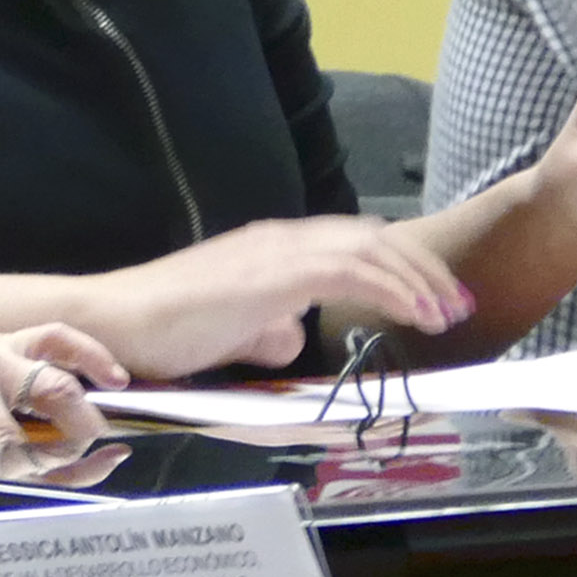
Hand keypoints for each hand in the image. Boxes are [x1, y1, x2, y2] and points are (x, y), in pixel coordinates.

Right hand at [77, 216, 469, 380]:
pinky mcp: (273, 274)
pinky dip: (392, 291)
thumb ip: (264, 330)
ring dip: (417, 281)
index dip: (399, 267)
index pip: (352, 243)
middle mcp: (281, 239)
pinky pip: (349, 272)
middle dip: (421, 270)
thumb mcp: (230, 333)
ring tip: (448, 313)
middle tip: (457, 304)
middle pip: (372, 239)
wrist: (118, 325)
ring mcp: (277, 252)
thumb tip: (290, 337)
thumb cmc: (164, 334)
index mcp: (273, 248)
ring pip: (369, 250)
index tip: (433, 299)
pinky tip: (416, 315)